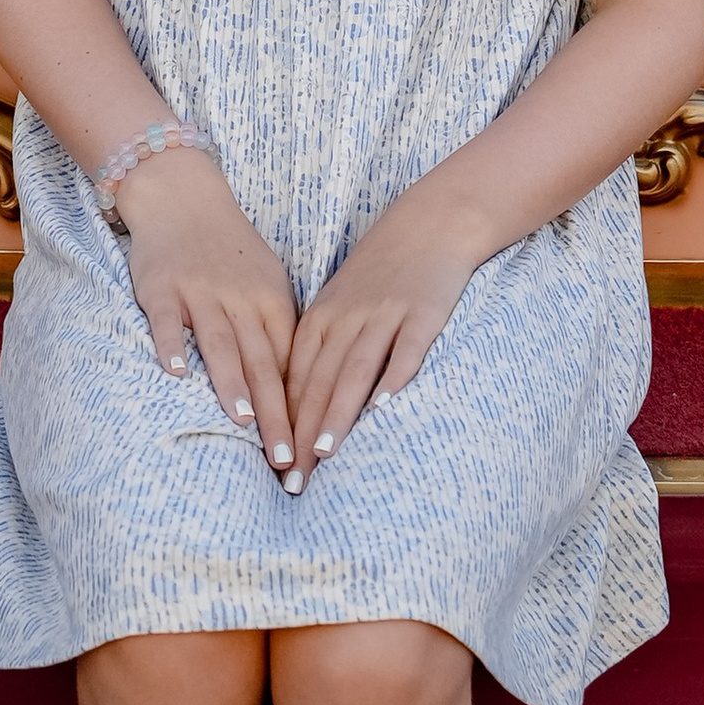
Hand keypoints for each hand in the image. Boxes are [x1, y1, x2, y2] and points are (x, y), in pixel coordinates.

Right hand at [117, 151, 301, 478]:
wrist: (184, 197)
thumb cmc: (230, 251)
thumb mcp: (267, 285)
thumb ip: (279, 334)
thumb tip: (299, 392)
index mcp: (273, 302)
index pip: (292, 364)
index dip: (301, 410)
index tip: (309, 452)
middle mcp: (241, 299)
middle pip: (262, 363)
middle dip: (275, 415)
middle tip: (284, 460)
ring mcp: (200, 293)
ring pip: (220, 343)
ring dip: (232, 384)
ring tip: (243, 423)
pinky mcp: (162, 288)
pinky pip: (167, 321)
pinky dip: (172, 345)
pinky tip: (177, 374)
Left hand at [282, 181, 485, 485]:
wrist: (430, 223)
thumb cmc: (382, 272)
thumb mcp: (342, 304)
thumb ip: (324, 349)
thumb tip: (303, 406)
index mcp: (321, 319)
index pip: (294, 379)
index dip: (282, 424)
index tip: (273, 467)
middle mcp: (346, 318)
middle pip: (318, 382)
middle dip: (302, 434)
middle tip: (293, 482)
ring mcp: (384, 315)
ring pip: (354, 370)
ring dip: (338, 412)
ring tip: (325, 453)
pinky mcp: (423, 312)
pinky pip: (407, 349)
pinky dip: (395, 377)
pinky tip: (385, 407)